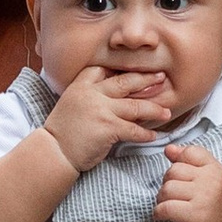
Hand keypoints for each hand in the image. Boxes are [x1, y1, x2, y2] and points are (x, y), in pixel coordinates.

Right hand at [45, 61, 175, 173]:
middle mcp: (92, 93)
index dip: (124, 69)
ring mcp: (101, 109)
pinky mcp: (108, 128)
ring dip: (154, 109)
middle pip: (126, 82)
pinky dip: (145, 134)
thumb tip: (114, 92)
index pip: (105, 69)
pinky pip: (134, 129)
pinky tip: (153, 136)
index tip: (139, 70)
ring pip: (135, 105)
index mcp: (81, 85)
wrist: (54, 152)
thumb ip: (89, 94)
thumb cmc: (63, 132)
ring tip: (166, 112)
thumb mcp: (72, 102)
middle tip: (162, 78)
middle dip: (147, 79)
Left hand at [154, 143, 221, 221]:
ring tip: (171, 206)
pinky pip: (165, 207)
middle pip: (174, 171)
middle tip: (176, 196)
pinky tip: (163, 216)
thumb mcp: (206, 179)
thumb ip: (188, 161)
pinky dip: (159, 212)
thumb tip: (169, 149)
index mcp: (216, 169)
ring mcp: (204, 198)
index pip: (190, 152)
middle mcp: (212, 181)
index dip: (179, 163)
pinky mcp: (194, 216)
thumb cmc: (211, 205)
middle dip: (168, 183)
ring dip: (162, 199)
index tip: (182, 179)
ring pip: (167, 188)